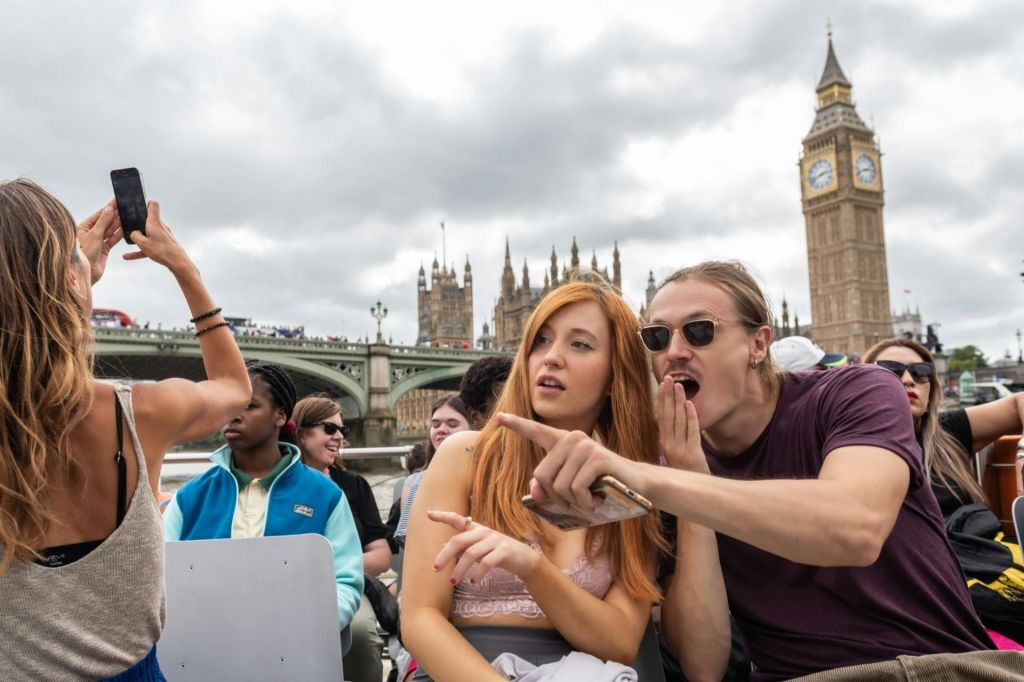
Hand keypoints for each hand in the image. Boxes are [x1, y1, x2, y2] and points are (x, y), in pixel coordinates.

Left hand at [77, 199, 122, 283]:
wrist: (84, 273)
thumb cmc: (83, 254)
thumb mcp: (94, 234)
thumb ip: (103, 221)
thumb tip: (109, 209)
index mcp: (83, 227)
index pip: (99, 214)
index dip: (108, 207)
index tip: (116, 200)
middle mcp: (90, 233)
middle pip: (105, 221)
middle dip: (115, 214)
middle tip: (125, 206)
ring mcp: (98, 241)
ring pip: (110, 230)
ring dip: (118, 223)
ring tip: (127, 215)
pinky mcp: (104, 249)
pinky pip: (113, 239)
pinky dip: (119, 234)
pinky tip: (125, 228)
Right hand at [122, 201, 190, 272]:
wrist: (177, 262)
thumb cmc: (163, 251)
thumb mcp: (143, 243)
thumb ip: (135, 236)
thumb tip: (133, 233)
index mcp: (155, 222)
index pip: (153, 205)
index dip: (145, 202)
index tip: (138, 205)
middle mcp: (159, 226)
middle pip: (148, 220)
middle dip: (138, 222)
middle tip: (128, 225)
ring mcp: (162, 235)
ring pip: (147, 233)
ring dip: (139, 237)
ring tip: (128, 241)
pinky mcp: (163, 244)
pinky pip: (149, 245)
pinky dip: (140, 249)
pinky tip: (128, 256)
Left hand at [428, 510, 539, 583]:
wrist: (524, 559)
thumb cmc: (498, 553)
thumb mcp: (479, 549)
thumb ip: (463, 547)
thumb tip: (443, 546)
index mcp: (476, 529)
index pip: (458, 519)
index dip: (443, 516)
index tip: (428, 514)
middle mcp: (484, 531)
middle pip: (459, 540)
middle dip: (445, 555)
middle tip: (436, 569)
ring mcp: (495, 540)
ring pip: (471, 554)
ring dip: (459, 569)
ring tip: (453, 581)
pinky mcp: (504, 551)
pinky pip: (487, 562)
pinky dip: (477, 573)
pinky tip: (473, 581)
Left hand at [496, 413, 635, 512]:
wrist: (634, 485)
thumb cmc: (599, 486)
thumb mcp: (570, 488)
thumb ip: (548, 487)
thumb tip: (533, 491)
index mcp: (562, 442)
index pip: (536, 431)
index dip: (517, 425)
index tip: (499, 417)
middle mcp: (571, 438)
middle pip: (543, 476)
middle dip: (555, 498)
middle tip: (573, 504)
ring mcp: (585, 446)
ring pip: (560, 486)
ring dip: (575, 503)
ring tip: (590, 501)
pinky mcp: (597, 457)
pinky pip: (577, 488)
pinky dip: (586, 503)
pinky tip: (597, 501)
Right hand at [657, 376, 708, 473]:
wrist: (691, 492)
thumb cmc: (684, 470)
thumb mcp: (673, 452)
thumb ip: (672, 436)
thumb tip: (670, 415)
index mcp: (664, 442)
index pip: (661, 416)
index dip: (662, 399)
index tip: (662, 384)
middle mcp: (669, 444)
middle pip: (668, 415)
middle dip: (668, 395)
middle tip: (668, 378)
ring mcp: (680, 449)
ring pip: (679, 421)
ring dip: (679, 401)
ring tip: (679, 386)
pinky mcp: (693, 453)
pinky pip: (692, 432)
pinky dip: (691, 417)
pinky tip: (690, 404)